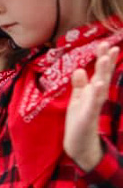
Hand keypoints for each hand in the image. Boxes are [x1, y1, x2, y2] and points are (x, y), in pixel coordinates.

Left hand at [65, 43, 118, 171]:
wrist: (79, 143)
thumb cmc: (79, 120)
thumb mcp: (78, 100)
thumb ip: (79, 85)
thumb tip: (79, 69)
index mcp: (93, 92)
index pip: (100, 73)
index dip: (103, 59)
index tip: (107, 44)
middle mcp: (96, 97)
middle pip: (103, 76)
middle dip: (106, 61)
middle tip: (109, 45)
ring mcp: (93, 106)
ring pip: (100, 87)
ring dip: (102, 73)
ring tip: (105, 59)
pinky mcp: (88, 116)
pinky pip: (93, 103)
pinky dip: (95, 94)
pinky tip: (97, 84)